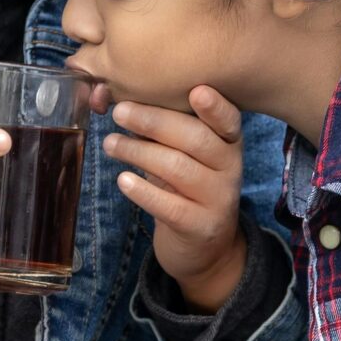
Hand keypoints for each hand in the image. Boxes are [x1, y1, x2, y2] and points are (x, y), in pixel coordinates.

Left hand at [98, 85, 246, 310]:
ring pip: (178, 168)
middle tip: (120, 112)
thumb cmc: (186, 190)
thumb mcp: (184, 157)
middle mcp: (229, 170)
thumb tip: (121, 103)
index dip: (214, 107)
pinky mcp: (199, 227)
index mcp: (229, 144)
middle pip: (195, 139)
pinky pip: (169, 206)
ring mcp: (217, 200)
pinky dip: (143, 191)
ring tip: (111, 144)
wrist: (206, 249)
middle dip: (154, 122)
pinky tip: (123, 180)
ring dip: (139, 153)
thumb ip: (163, 132)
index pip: (228, 121)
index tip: (196, 90)